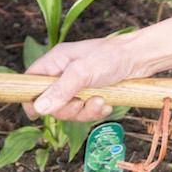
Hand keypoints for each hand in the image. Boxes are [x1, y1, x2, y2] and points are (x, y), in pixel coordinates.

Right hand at [22, 34, 140, 121]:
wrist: (141, 58)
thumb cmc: (112, 56)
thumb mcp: (84, 71)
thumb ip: (61, 90)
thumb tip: (39, 108)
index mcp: (55, 62)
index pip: (30, 81)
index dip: (30, 99)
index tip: (36, 114)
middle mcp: (64, 74)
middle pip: (50, 103)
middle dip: (69, 108)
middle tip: (84, 102)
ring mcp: (78, 85)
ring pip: (70, 111)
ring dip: (86, 111)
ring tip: (101, 101)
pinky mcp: (92, 94)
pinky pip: (86, 112)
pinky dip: (96, 111)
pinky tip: (107, 104)